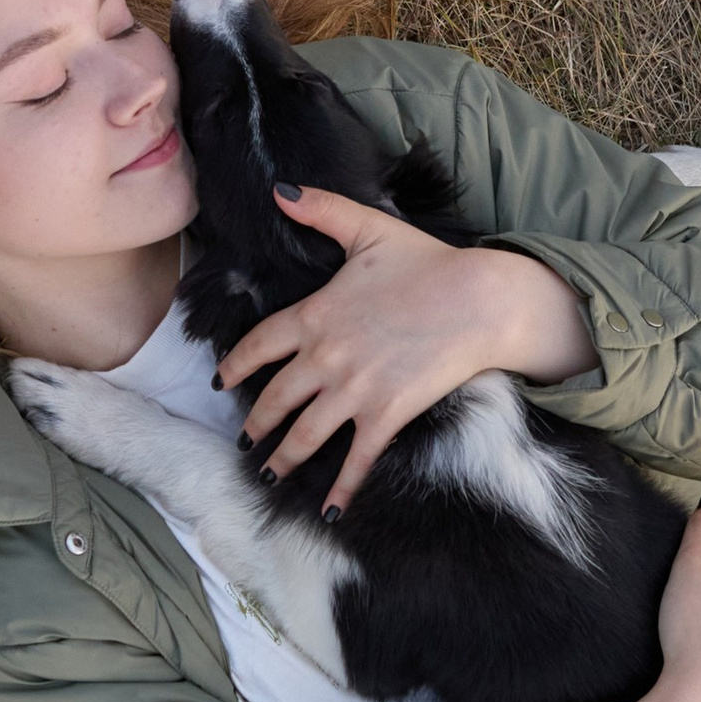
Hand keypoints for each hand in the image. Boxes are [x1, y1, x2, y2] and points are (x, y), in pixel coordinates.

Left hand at [218, 187, 596, 513]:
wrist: (478, 300)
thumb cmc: (427, 263)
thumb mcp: (368, 228)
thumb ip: (321, 209)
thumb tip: (278, 190)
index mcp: (315, 314)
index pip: (258, 346)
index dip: (235, 366)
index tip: (222, 383)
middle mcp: (325, 357)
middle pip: (275, 399)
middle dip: (256, 424)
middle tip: (246, 439)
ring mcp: (353, 390)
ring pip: (305, 435)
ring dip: (283, 459)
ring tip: (271, 473)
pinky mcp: (386, 414)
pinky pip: (356, 459)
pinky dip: (341, 489)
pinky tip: (329, 510)